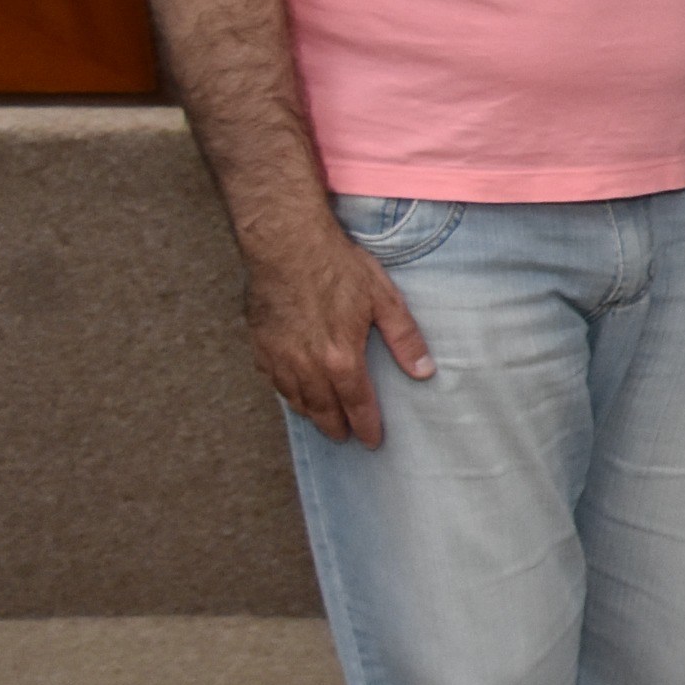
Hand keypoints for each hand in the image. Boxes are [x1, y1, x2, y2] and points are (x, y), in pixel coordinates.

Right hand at [242, 213, 432, 447]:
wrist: (285, 243)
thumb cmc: (336, 266)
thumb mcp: (384, 298)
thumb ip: (404, 338)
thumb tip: (424, 371)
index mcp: (340, 358)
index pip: (356, 405)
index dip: (366, 425)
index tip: (372, 441)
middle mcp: (306, 365)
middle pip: (322, 408)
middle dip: (336, 427)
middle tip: (345, 437)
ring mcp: (279, 356)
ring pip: (295, 398)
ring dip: (311, 413)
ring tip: (323, 420)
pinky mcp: (259, 343)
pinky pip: (273, 380)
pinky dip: (286, 392)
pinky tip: (293, 392)